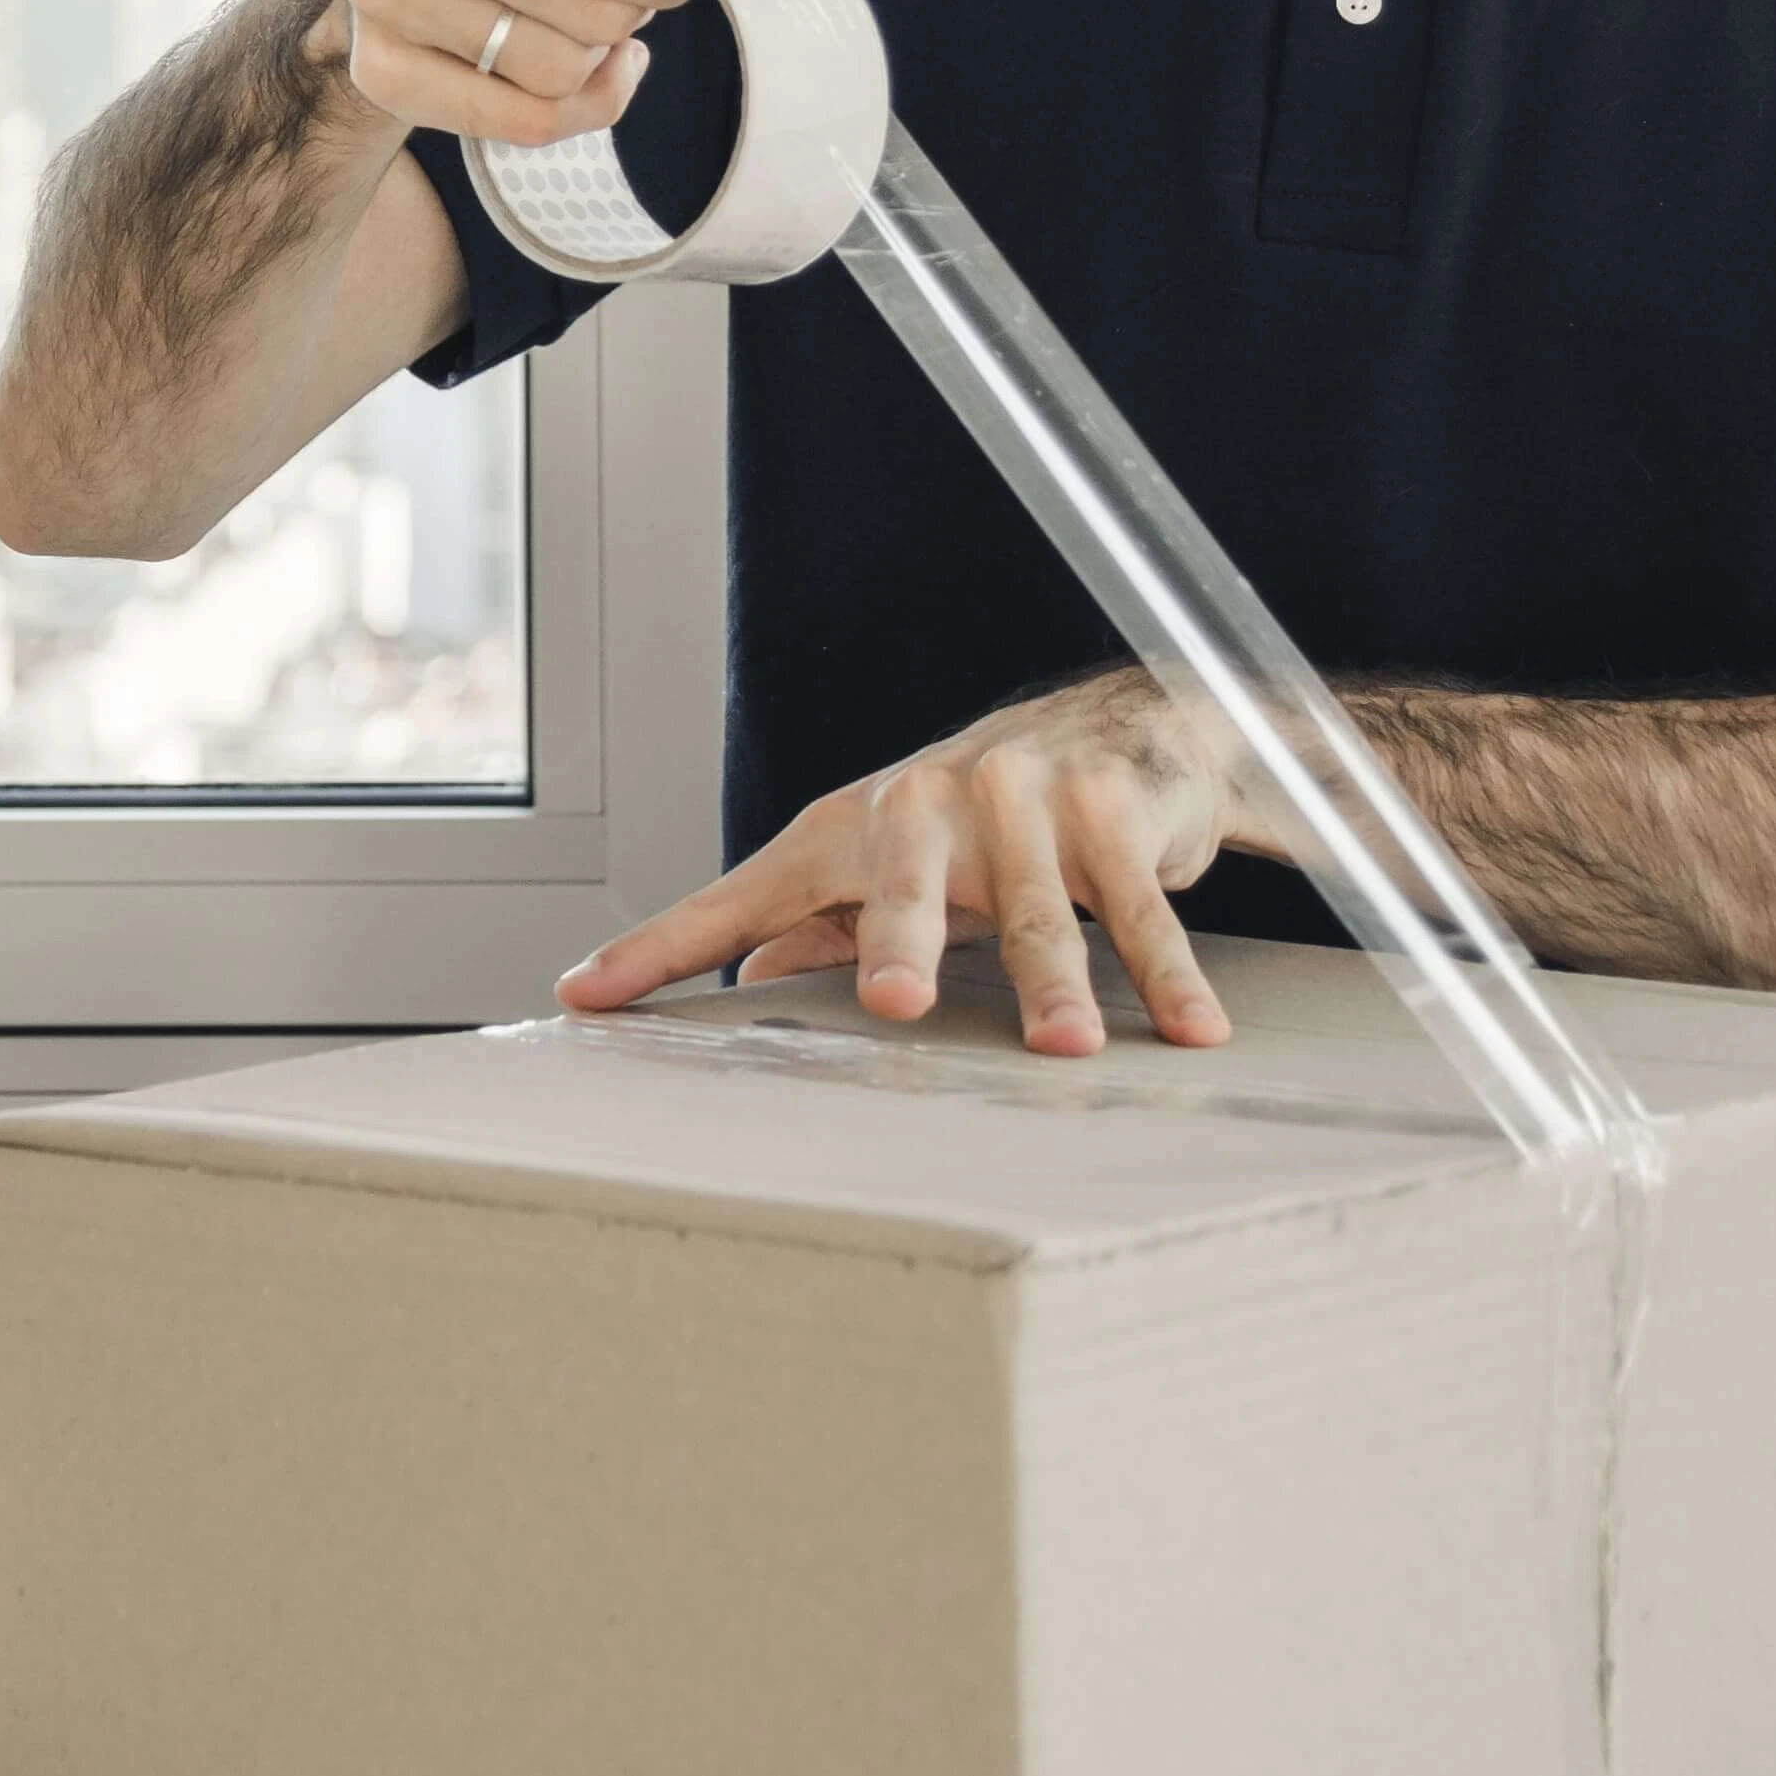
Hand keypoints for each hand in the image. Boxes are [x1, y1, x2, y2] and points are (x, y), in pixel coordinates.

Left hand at [556, 671, 1240, 1055]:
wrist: (1125, 726)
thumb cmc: (980, 819)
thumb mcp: (888, 869)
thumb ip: (813, 928)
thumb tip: (738, 993)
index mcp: (849, 828)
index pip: (741, 896)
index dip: (660, 947)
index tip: (586, 996)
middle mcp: (928, 799)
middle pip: (904, 878)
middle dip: (898, 935)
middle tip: (893, 999)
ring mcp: (1026, 798)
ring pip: (1038, 903)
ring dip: (1057, 979)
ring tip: (1062, 1049)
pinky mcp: (1114, 813)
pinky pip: (1138, 906)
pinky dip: (1166, 973)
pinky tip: (1189, 1030)